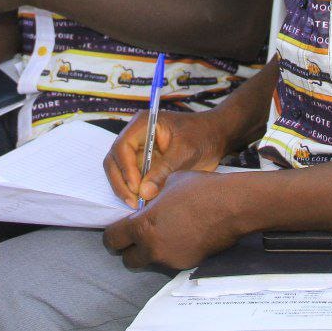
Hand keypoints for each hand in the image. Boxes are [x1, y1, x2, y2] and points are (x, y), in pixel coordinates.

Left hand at [103, 171, 245, 269]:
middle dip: (130, 248)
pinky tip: (183, 236)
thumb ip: (152, 197)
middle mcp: (153, 248)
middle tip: (139, 235)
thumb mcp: (168, 183)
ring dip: (151, 251)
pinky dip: (171, 252)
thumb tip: (146, 200)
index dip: (113, 234)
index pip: (112, 240)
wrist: (232, 206)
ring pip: (150, 261)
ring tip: (165, 232)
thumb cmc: (199, 189)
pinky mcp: (187, 264)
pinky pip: (170, 261)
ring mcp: (170, 259)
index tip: (119, 229)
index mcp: (143, 226)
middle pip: (128, 259)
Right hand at [104, 109, 229, 206]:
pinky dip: (135, 192)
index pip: (121, 147)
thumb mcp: (185, 151)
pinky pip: (133, 180)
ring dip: (126, 189)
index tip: (136, 187)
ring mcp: (139, 151)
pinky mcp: (145, 165)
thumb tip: (144, 192)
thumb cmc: (203, 135)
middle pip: (114, 160)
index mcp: (143, 124)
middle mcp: (136, 137)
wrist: (216, 137)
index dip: (125, 168)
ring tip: (139, 205)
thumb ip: (164, 170)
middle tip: (134, 203)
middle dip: (121, 182)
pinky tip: (144, 203)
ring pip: (120, 173)